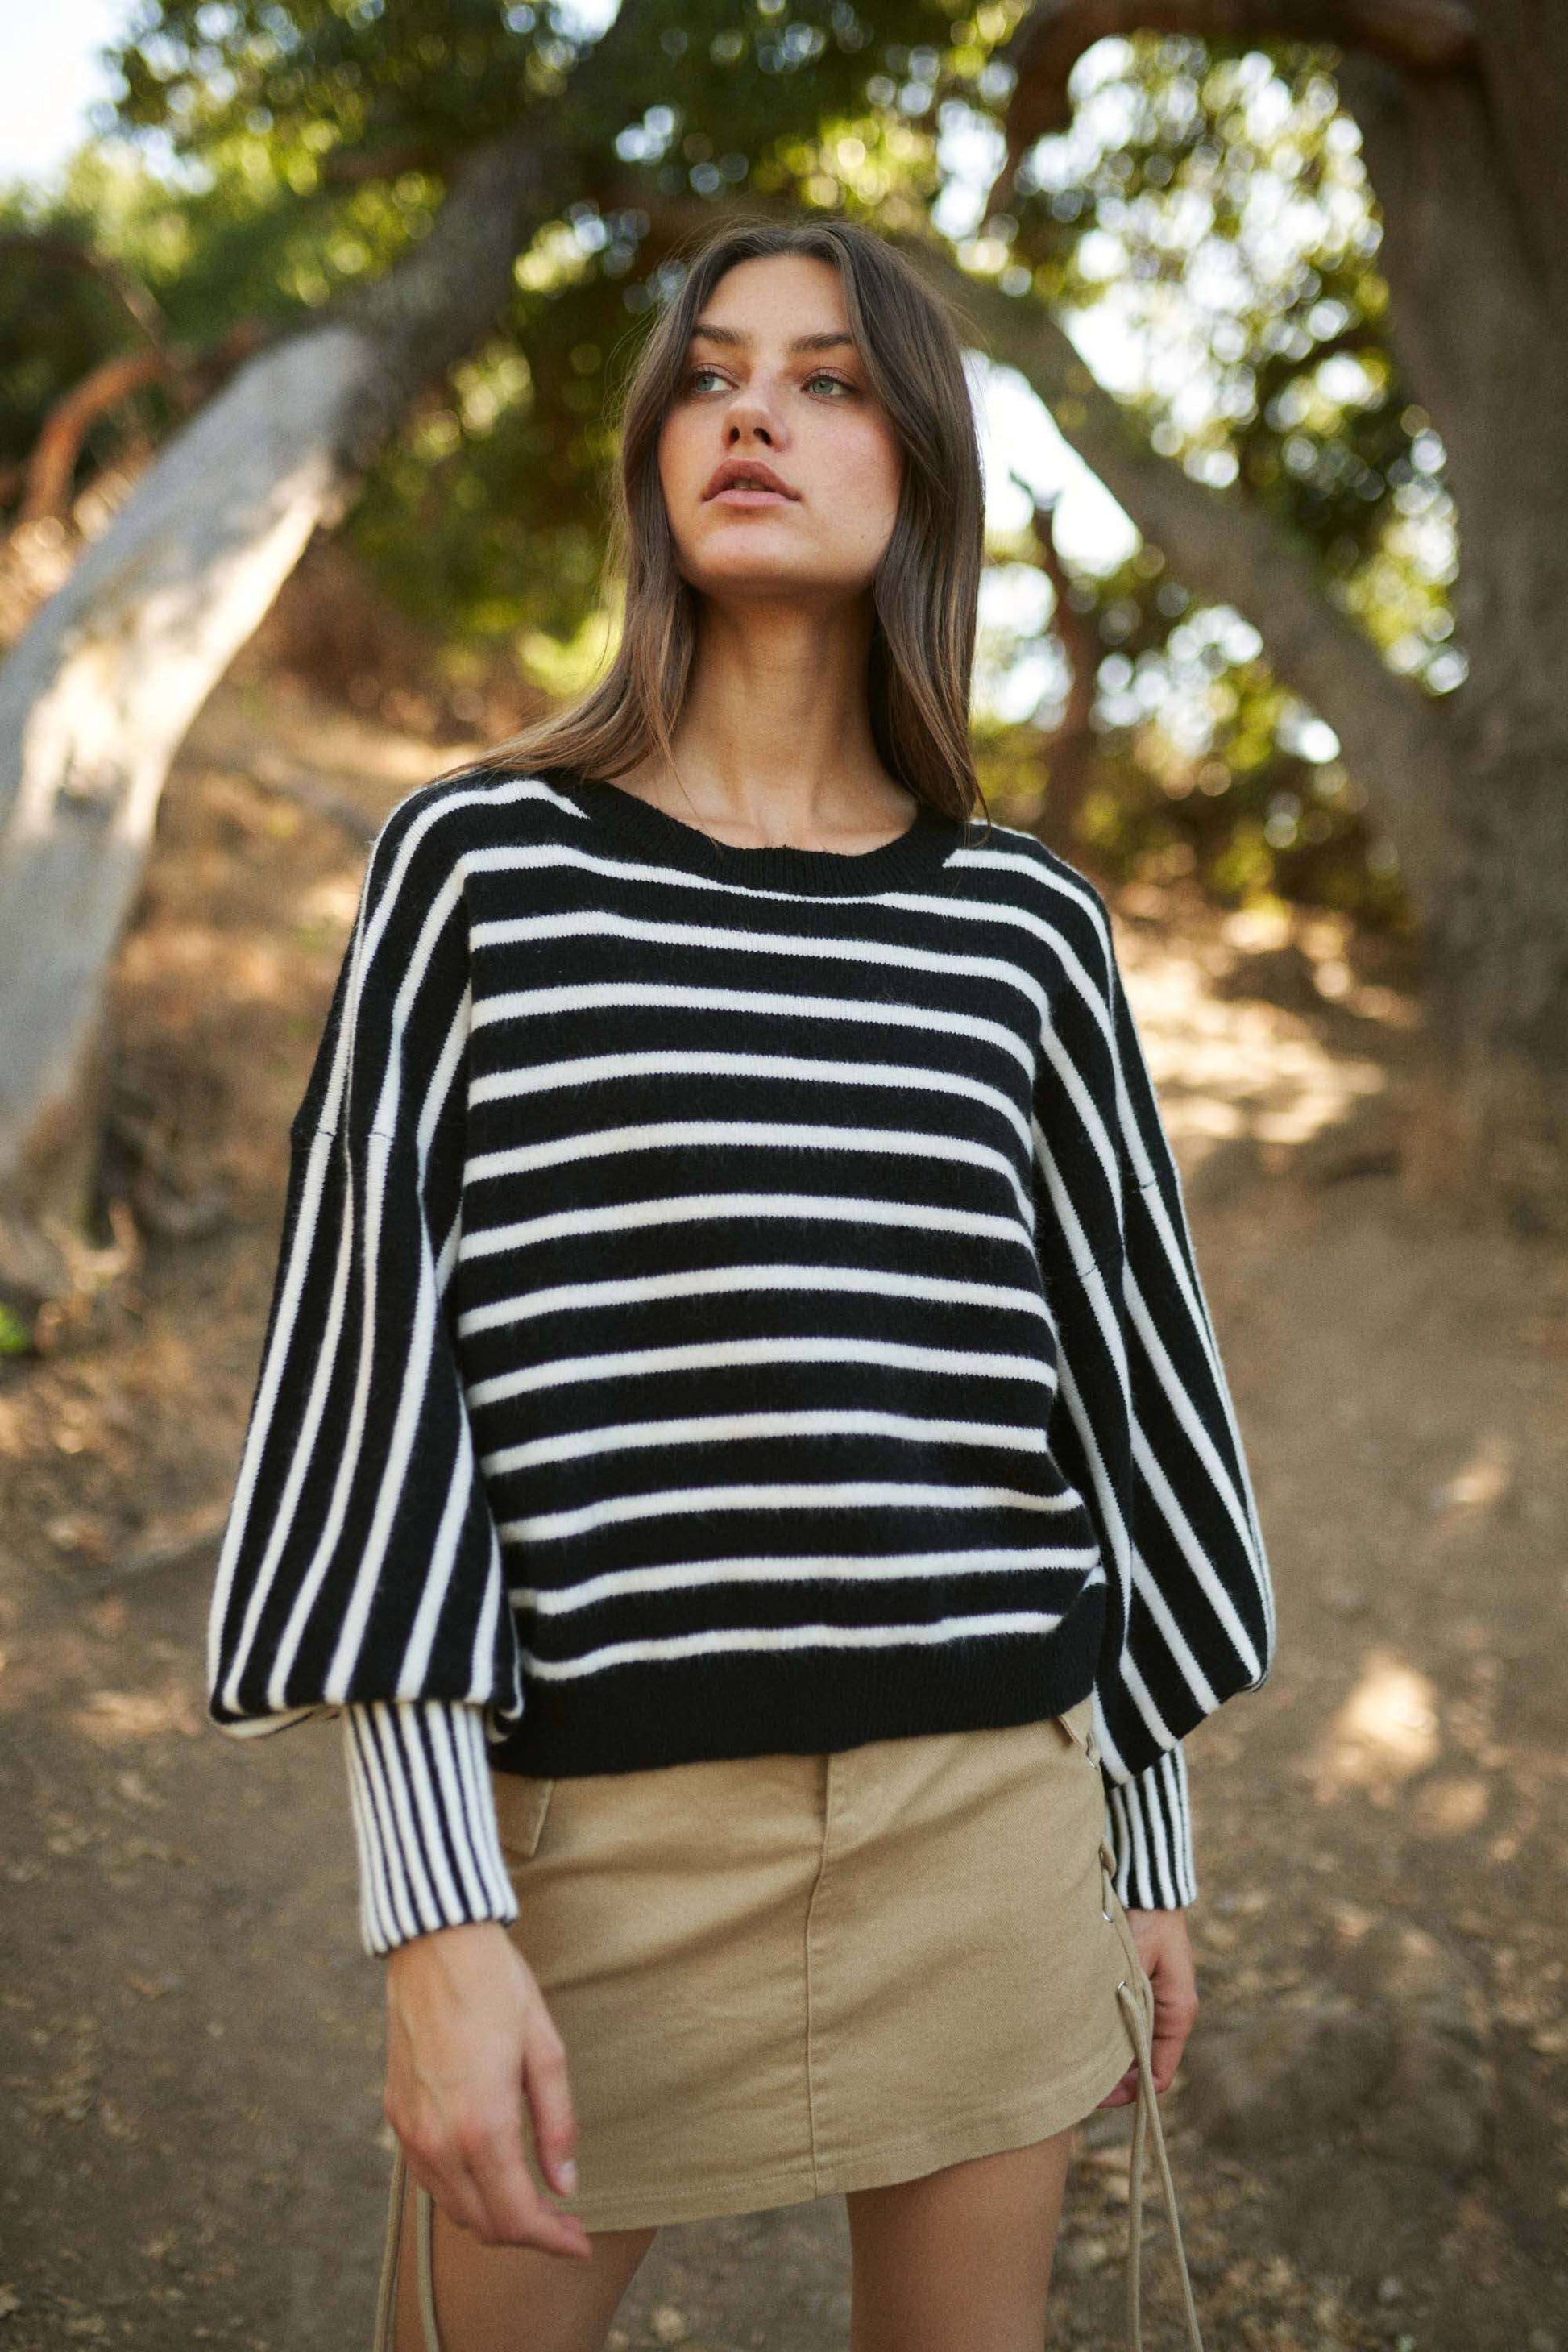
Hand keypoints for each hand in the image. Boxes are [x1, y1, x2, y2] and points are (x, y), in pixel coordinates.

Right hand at [383, 1919, 592, 2255]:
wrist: (435, 1945)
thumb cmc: (498, 1988)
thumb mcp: (546, 2049)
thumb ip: (557, 2124)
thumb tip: (566, 2184)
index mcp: (482, 2125)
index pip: (516, 2217)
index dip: (552, 2240)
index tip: (579, 2243)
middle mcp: (439, 2140)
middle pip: (484, 2224)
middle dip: (527, 2233)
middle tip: (563, 2223)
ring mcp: (411, 2131)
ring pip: (453, 2208)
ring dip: (493, 2215)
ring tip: (531, 2200)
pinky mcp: (396, 2115)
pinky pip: (429, 2178)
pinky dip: (461, 2191)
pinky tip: (489, 2172)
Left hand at [1095, 1905, 1197, 2106]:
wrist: (1147, 1889)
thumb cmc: (1146, 1921)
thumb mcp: (1136, 1962)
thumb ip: (1126, 1999)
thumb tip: (1109, 2041)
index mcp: (1177, 2015)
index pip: (1158, 2074)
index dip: (1131, 2093)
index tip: (1099, 2096)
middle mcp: (1168, 2017)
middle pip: (1143, 2067)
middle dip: (1115, 2082)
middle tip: (1079, 2088)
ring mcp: (1154, 2006)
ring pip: (1131, 2048)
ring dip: (1109, 2060)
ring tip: (1075, 2068)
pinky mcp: (1138, 1993)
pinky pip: (1124, 2027)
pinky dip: (1107, 2038)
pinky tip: (1081, 2038)